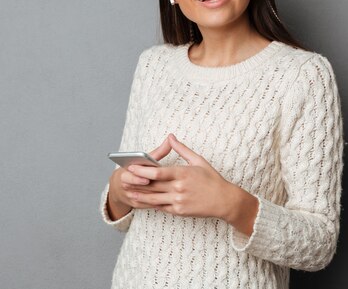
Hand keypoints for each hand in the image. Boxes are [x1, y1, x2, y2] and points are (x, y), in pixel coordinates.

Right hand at [108, 136, 172, 210]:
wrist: (119, 187)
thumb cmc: (136, 170)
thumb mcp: (143, 160)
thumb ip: (158, 152)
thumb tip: (170, 138)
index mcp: (126, 173)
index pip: (130, 176)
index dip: (137, 178)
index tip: (146, 179)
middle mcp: (126, 185)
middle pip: (138, 188)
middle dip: (149, 189)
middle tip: (158, 190)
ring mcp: (130, 196)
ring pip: (145, 197)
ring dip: (156, 196)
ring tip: (167, 195)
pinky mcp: (136, 205)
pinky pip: (148, 205)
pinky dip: (158, 203)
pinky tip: (168, 201)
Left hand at [123, 133, 237, 220]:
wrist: (224, 200)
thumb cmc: (212, 179)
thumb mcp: (199, 160)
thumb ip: (182, 149)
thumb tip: (170, 137)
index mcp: (183, 173)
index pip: (158, 172)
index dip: (142, 170)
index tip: (131, 167)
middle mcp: (179, 188)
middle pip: (153, 186)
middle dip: (137, 183)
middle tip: (123, 180)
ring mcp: (179, 201)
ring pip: (154, 199)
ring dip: (140, 196)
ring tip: (129, 193)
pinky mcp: (180, 211)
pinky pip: (162, 207)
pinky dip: (152, 204)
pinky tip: (143, 202)